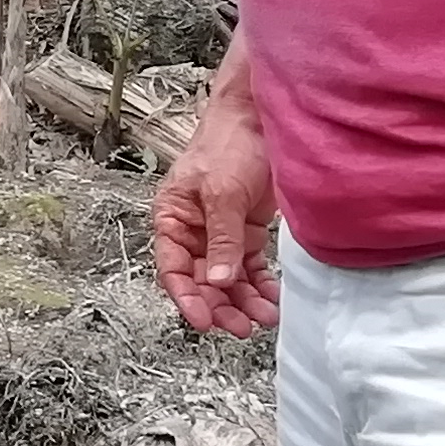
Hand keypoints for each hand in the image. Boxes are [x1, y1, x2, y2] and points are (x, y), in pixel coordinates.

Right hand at [152, 93, 280, 334]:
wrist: (262, 119)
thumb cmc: (229, 144)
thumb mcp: (221, 191)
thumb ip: (221, 238)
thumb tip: (217, 280)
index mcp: (172, 219)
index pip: (172, 268)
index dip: (187, 297)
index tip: (204, 320)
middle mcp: (192, 231)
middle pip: (201, 280)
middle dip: (221, 305)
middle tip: (241, 327)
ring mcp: (220, 233)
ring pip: (227, 279)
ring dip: (243, 301)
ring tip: (264, 318)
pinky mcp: (246, 232)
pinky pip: (250, 268)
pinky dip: (260, 285)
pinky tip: (272, 298)